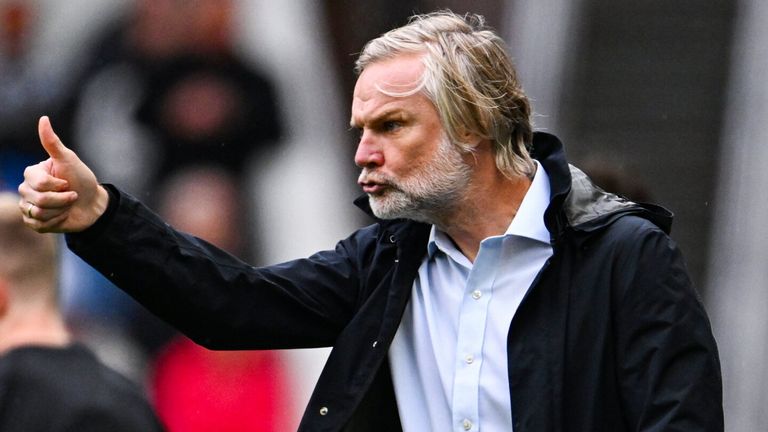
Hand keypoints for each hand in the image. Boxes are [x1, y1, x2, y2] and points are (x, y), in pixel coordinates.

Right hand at [18, 116, 108, 232]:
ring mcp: (28, 206)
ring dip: (60, 211)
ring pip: (38, 213)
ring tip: (67, 205)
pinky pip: (39, 225)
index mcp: (31, 173)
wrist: (92, 204)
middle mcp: (26, 189)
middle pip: (39, 199)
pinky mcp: (33, 222)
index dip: (59, 186)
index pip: (40, 183)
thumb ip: (53, 143)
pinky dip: (56, 222)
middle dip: (63, 200)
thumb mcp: (69, 160)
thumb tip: (43, 118)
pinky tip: (63, 215)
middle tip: (72, 196)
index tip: (69, 183)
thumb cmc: (82, 180)